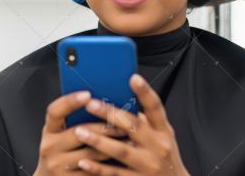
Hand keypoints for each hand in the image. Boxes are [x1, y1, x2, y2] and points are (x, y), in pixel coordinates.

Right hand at [34, 90, 128, 174]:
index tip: (88, 94)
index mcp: (49, 130)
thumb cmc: (63, 151)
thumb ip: (74, 120)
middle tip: (124, 120)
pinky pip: (94, 171)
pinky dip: (110, 164)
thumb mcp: (61, 135)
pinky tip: (123, 158)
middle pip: (78, 132)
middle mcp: (49, 147)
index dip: (70, 101)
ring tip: (130, 138)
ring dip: (112, 145)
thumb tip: (101, 103)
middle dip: (104, 126)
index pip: (55, 111)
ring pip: (90, 153)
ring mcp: (58, 165)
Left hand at [74, 74, 188, 174]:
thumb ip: (147, 120)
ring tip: (79, 131)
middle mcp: (158, 146)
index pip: (156, 108)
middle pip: (133, 126)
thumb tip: (124, 99)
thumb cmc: (165, 156)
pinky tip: (84, 161)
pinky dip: (98, 168)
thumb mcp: (163, 135)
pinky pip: (115, 173)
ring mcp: (148, 165)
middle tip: (90, 104)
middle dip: (110, 114)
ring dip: (98, 141)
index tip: (133, 77)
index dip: (145, 92)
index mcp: (163, 131)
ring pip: (120, 150)